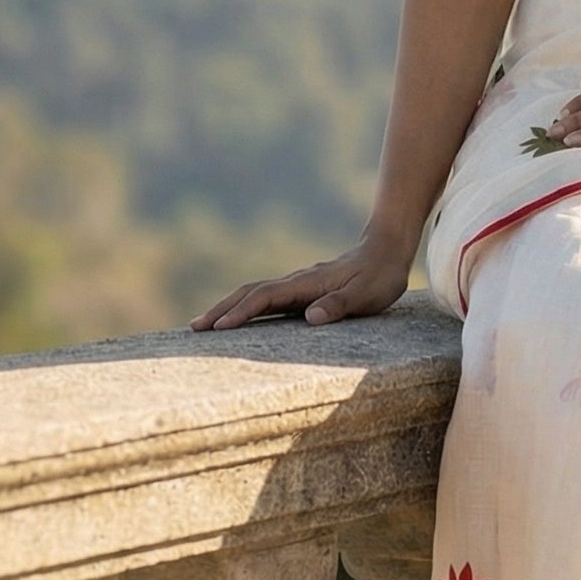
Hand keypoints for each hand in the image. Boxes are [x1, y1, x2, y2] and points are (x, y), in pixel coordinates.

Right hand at [189, 232, 413, 331]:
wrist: (385, 251)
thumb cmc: (378, 276)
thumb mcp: (366, 295)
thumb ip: (339, 305)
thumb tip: (311, 317)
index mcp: (307, 284)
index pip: (266, 297)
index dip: (242, 312)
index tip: (220, 327)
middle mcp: (296, 282)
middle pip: (250, 293)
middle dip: (222, 309)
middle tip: (195, 328)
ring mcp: (297, 285)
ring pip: (254, 294)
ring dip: (228, 307)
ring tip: (205, 326)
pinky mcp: (301, 291)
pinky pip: (266, 299)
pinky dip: (245, 308)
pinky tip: (237, 319)